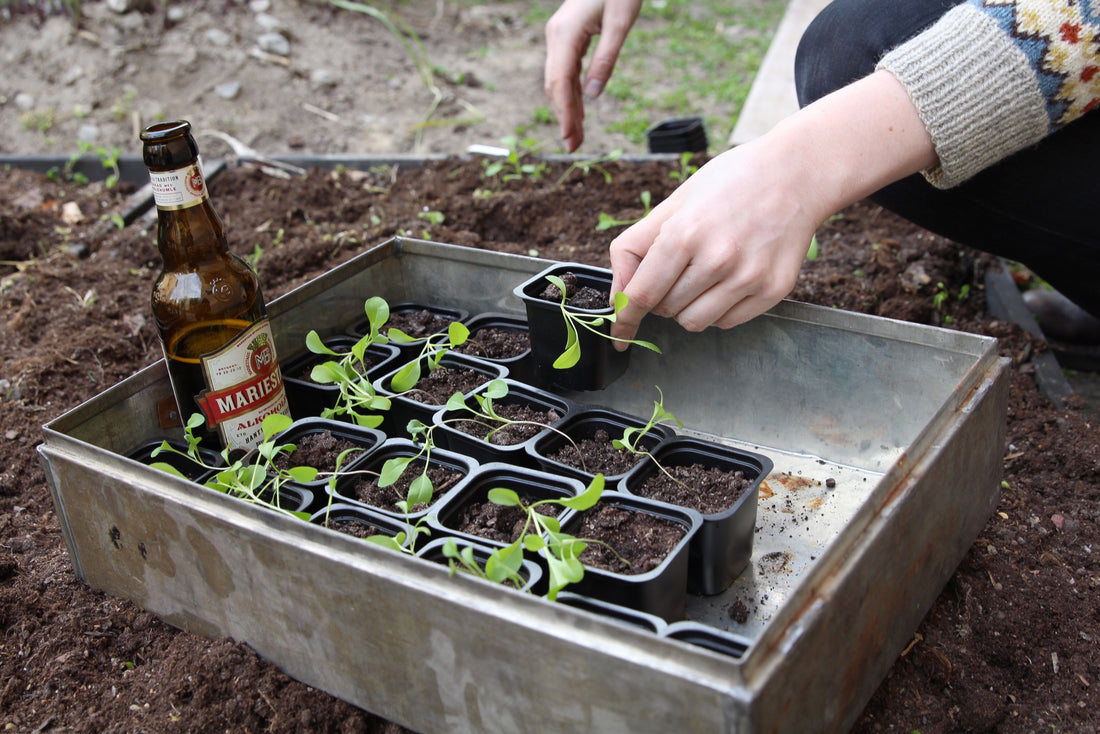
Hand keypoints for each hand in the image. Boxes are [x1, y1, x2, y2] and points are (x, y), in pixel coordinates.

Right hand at [544, 0, 641, 151]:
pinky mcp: (567, 36)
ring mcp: (559, 36)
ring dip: (566, 107)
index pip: (560, 82)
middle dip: (563, 116)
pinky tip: (578, 109)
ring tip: (576, 135)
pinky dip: (571, 92)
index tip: (570, 138)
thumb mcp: (621, 22)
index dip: (564, 113)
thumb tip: (593, 95)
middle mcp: (556, 36)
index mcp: (566, 34)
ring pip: (558, 80)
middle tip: (574, 145)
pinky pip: (565, 70)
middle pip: (554, 85)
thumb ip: (606, 58)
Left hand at [606, 70, 937, 346]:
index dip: (624, 317)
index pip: (641, 294)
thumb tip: (617, 294)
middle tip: (679, 269)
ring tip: (703, 275)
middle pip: (666, 309)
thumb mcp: (675, 202)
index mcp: (684, 233)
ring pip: (694, 322)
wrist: (797, 173)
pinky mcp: (772, 290)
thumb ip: (636, 247)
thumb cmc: (730, 183)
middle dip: (661, 297)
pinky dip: (718, 309)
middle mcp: (717, 259)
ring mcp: (748, 277)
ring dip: (687, 307)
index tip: (619, 332)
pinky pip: (726, 322)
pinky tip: (728, 280)